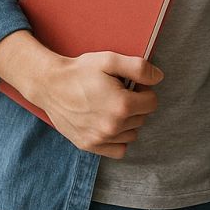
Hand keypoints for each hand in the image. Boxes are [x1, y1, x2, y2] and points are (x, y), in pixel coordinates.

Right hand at [32, 51, 162, 158]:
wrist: (51, 85)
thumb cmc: (81, 71)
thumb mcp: (110, 60)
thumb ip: (138, 68)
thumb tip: (159, 77)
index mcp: (122, 106)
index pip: (152, 102)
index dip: (144, 90)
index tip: (131, 84)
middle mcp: (113, 127)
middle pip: (142, 118)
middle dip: (136, 104)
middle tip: (120, 92)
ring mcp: (100, 139)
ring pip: (132, 134)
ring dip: (128, 121)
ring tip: (112, 106)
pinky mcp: (89, 146)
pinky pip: (118, 150)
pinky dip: (118, 138)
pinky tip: (109, 122)